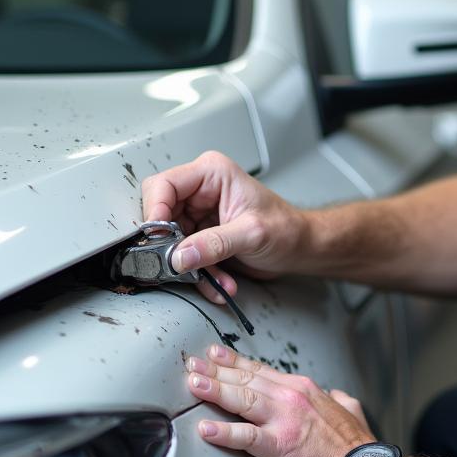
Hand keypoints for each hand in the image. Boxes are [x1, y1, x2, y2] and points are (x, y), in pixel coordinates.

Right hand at [142, 151, 306, 303]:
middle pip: (160, 216)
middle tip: (181, 266)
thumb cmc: (287, 228)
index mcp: (211, 174)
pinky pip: (186, 258)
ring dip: (191, 268)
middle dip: (172, 247)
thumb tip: (180, 255)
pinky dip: (200, 275)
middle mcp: (201, 191)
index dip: (154, 211)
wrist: (302, 248)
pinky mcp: (201, 237)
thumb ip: (215, 244)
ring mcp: (199, 215)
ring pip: (171, 243)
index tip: (157, 238)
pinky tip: (221, 283)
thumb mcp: (252, 233)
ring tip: (216, 279)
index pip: (163, 185)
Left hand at [185, 344, 373, 456]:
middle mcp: (293, 399)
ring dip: (214, 390)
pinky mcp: (281, 446)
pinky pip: (246, 437)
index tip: (215, 355)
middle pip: (246, 379)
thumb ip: (341, 400)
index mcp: (305, 391)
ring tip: (193, 384)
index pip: (262, 371)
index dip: (236, 362)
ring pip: (242, 399)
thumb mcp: (353, 412)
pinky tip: (205, 429)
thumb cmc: (357, 452)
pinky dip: (223, 432)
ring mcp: (286, 421)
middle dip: (216, 370)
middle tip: (191, 363)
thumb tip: (337, 394)